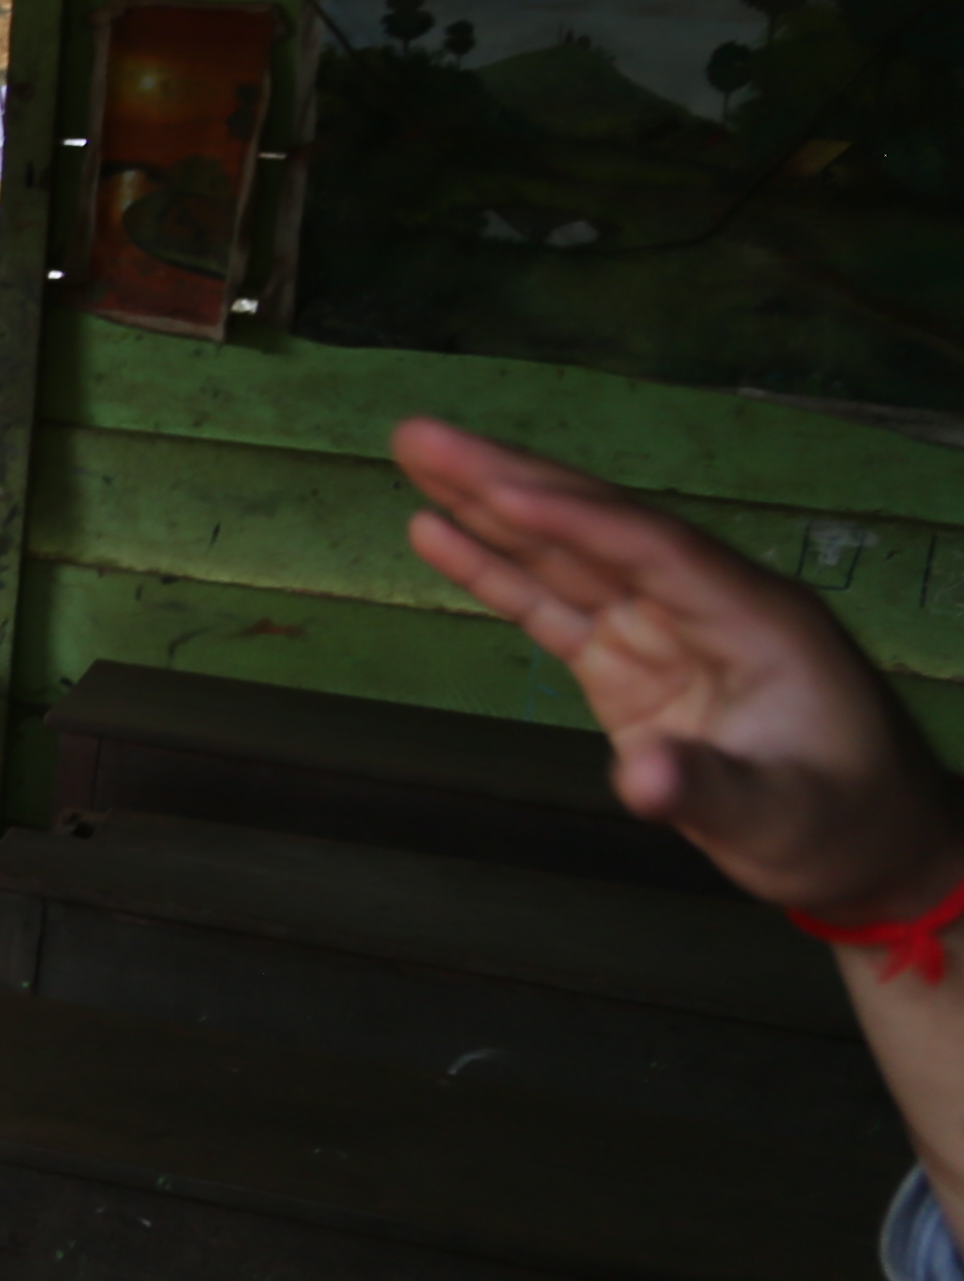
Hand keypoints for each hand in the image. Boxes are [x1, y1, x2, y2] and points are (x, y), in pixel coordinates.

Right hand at [393, 417, 963, 918]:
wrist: (863, 846)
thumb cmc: (839, 825)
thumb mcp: (784, 817)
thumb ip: (712, 791)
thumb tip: (642, 778)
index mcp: (757, 619)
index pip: (656, 552)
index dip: (577, 522)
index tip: (499, 489)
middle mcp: (704, 605)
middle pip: (600, 529)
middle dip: (510, 481)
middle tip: (421, 434)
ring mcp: (662, 629)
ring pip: (566, 554)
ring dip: (490, 507)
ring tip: (416, 455)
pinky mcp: (628, 662)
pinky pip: (552, 604)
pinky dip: (495, 570)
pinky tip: (438, 531)